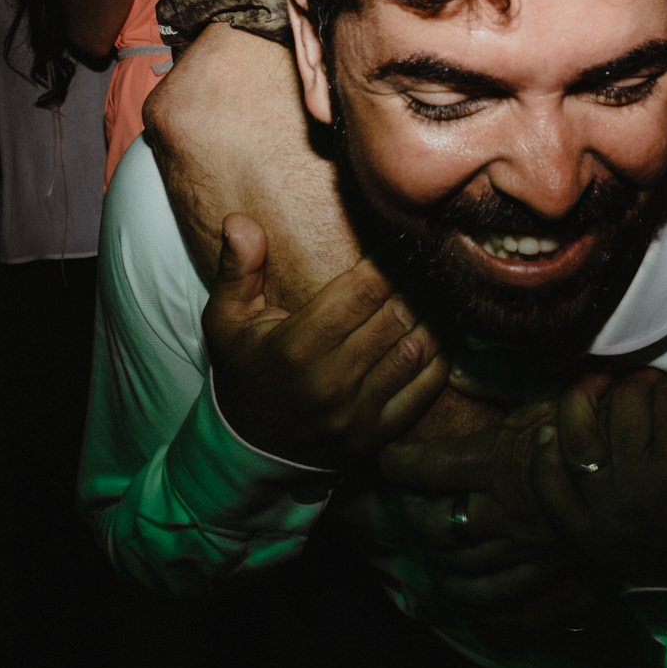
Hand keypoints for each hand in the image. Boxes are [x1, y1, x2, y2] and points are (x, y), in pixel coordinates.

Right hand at [203, 213, 448, 465]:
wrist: (251, 447)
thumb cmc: (245, 370)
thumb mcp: (226, 321)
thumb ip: (237, 269)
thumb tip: (241, 220)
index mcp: (295, 347)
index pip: (360, 291)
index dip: (387, 262)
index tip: (398, 245)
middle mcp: (329, 382)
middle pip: (393, 317)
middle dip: (414, 285)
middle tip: (424, 265)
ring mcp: (355, 414)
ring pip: (414, 351)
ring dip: (433, 317)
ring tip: (436, 293)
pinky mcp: (375, 436)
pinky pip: (423, 391)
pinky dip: (439, 358)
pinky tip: (440, 333)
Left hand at [380, 396, 609, 640]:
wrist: (649, 469)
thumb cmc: (596, 426)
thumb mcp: (544, 397)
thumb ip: (495, 388)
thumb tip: (454, 373)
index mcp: (497, 462)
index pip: (427, 467)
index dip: (399, 463)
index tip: (388, 458)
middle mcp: (503, 510)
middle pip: (434, 522)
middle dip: (409, 510)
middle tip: (404, 498)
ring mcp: (523, 547)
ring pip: (458, 564)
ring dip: (434, 554)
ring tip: (427, 540)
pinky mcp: (546, 573)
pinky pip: (497, 597)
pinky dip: (470, 597)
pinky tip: (457, 588)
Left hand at [533, 368, 666, 588]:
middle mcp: (636, 491)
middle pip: (625, 403)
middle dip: (646, 386)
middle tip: (661, 397)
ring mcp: (604, 514)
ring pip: (578, 432)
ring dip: (585, 396)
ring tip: (602, 386)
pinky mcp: (586, 536)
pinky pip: (549, 488)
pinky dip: (544, 454)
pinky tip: (550, 429)